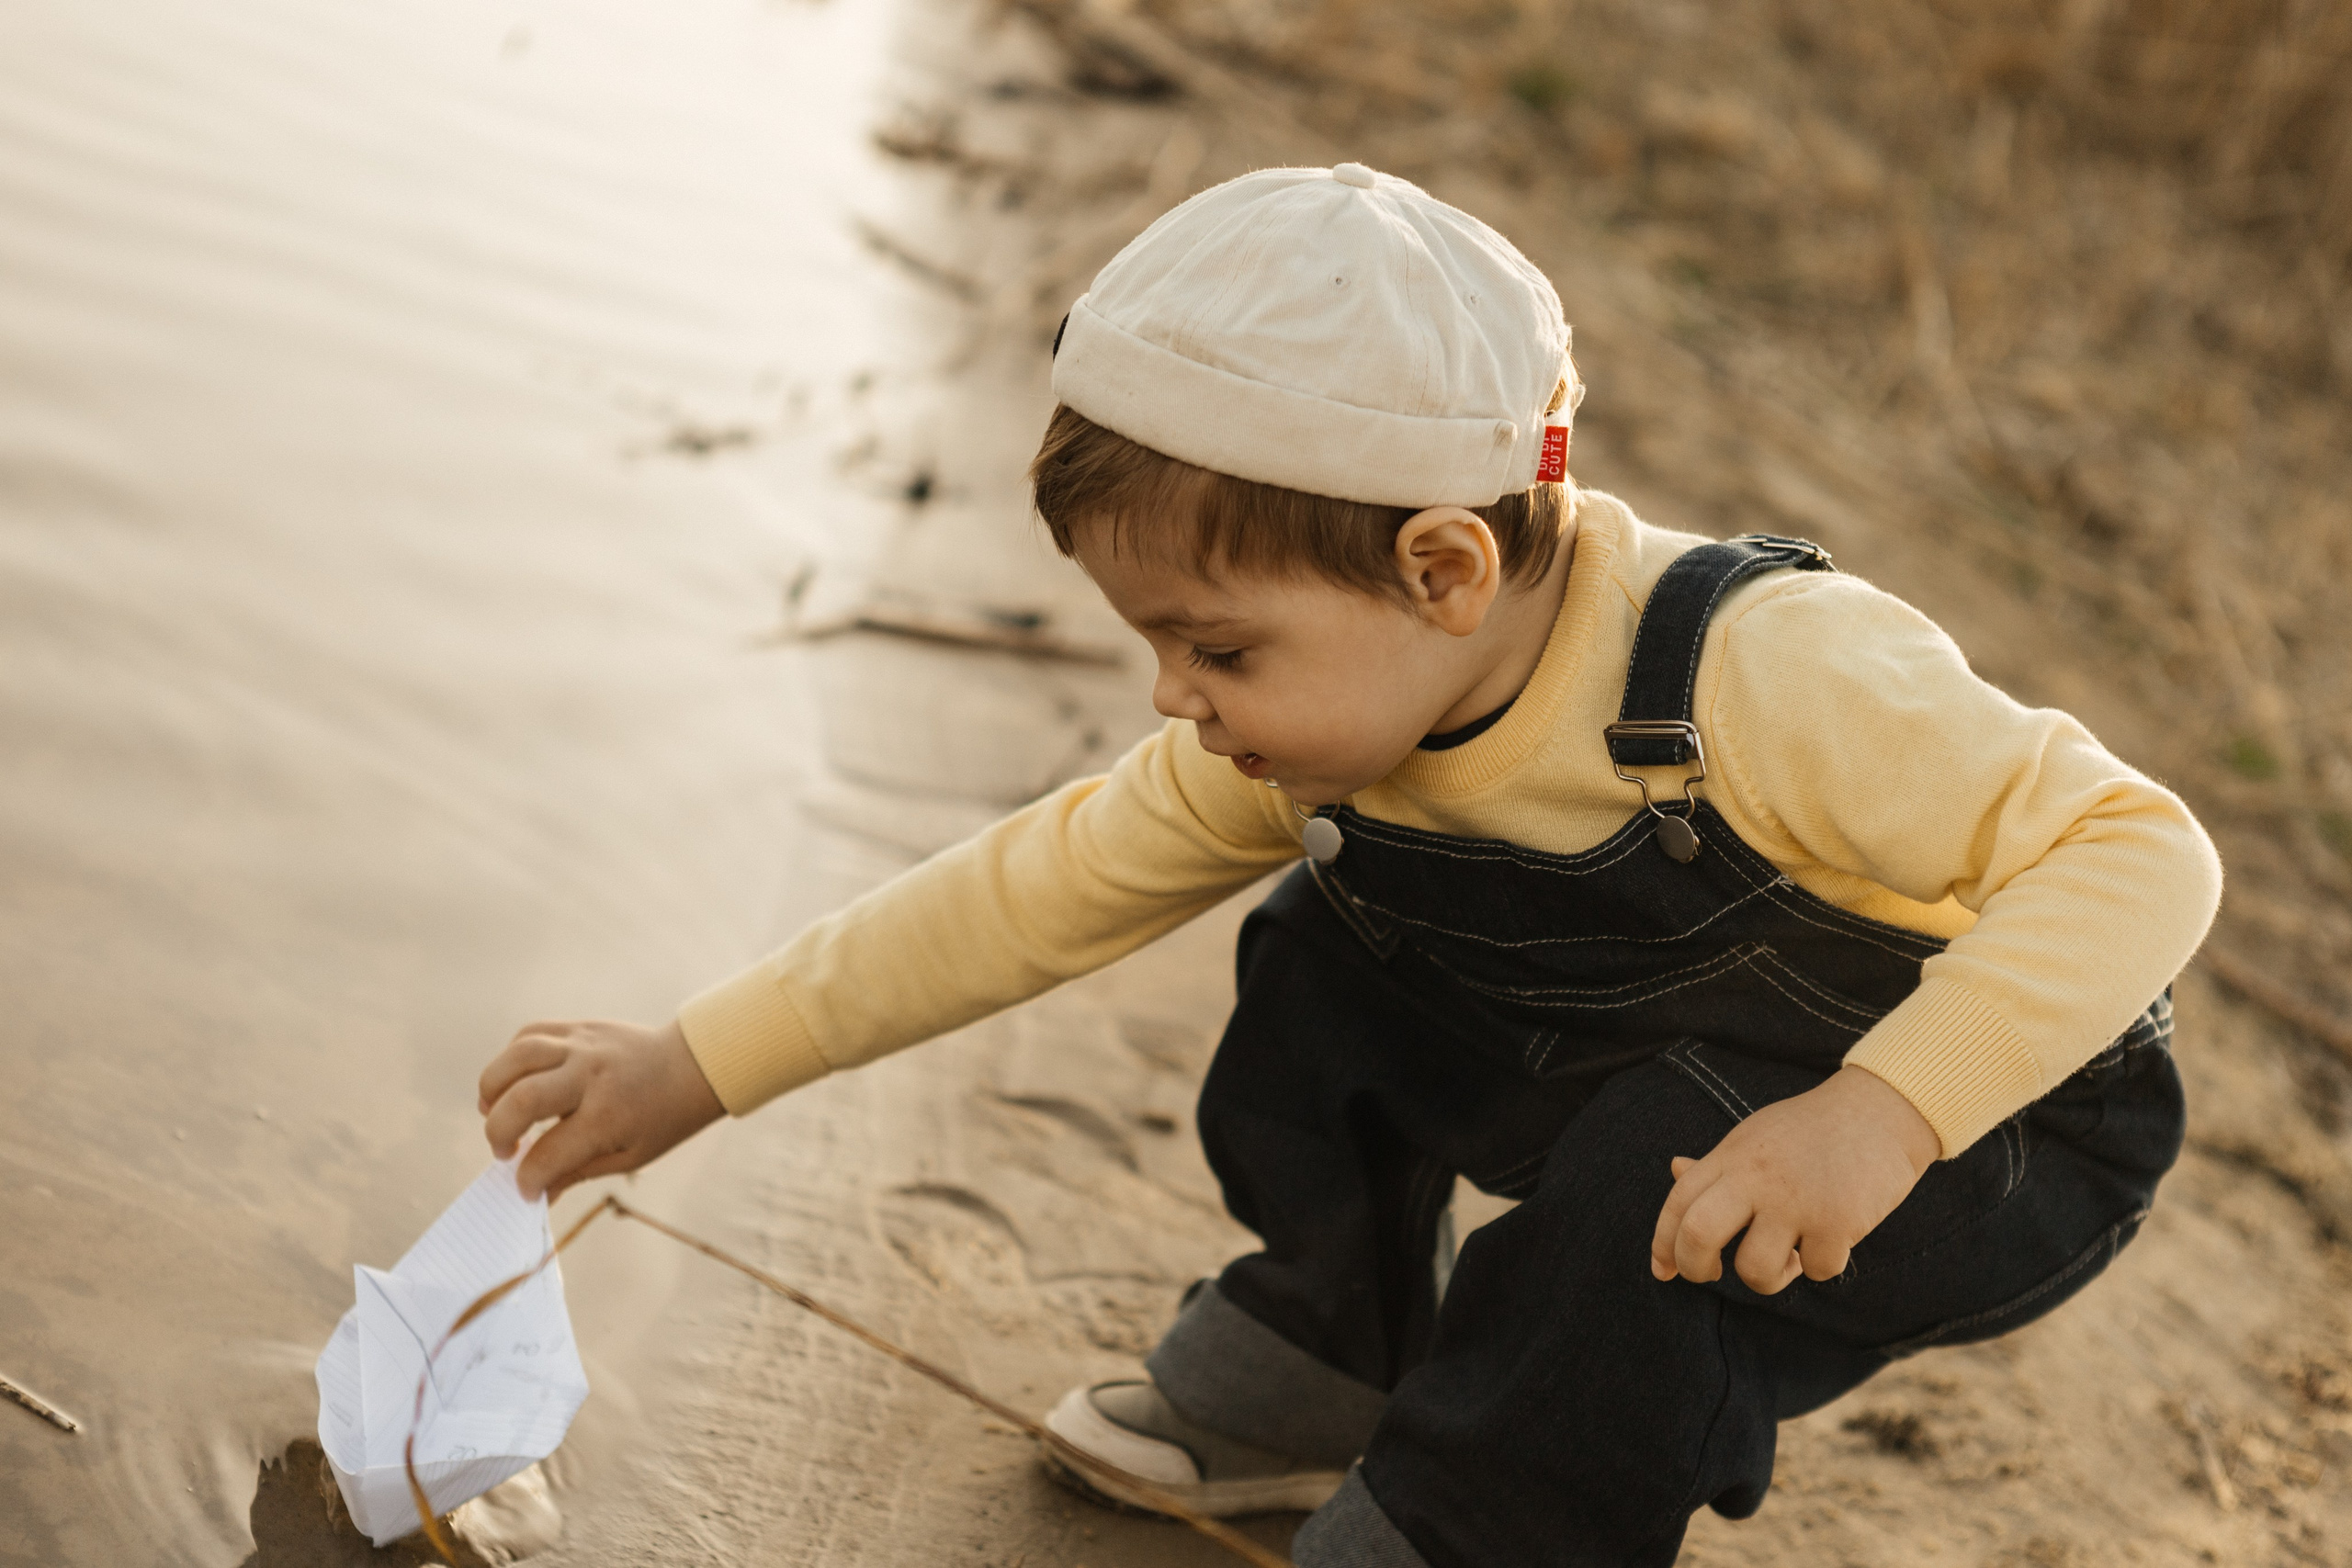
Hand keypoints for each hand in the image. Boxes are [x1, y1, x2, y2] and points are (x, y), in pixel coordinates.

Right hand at [478, 1018, 724, 1199]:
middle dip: (498, 1132)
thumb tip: (536, 1195)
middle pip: (523, 1099)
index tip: (525, 1189)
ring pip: (518, 1056)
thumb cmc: (662, 1118)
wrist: (694, 1065)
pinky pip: (530, 1034)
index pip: (548, 1153)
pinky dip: (510, 1059)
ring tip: (492, 1111)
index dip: (527, 1179)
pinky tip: (513, 1082)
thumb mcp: (629, 1156)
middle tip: (505, 1151)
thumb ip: (577, 1173)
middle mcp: (592, 1076)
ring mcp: (584, 1045)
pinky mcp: (579, 1027)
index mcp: (608, 1117)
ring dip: (492, 1088)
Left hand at [1649, 1064, 1940, 1294]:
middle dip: (1695, 1269)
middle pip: (1698, 1235)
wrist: (1880, 1111)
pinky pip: (1816, 1271)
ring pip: (1754, 1271)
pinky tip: (1833, 1238)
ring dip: (1768, 1278)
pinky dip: (1823, 1264)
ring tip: (1788, 1256)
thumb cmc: (1812, 1130)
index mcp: (1732, 1155)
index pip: (1678, 1202)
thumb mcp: (1756, 1136)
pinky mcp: (1837, 1221)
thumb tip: (1675, 1169)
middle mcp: (1756, 1176)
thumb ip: (1717, 1163)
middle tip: (1712, 1273)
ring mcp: (1795, 1200)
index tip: (1663, 1271)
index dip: (1662, 1244)